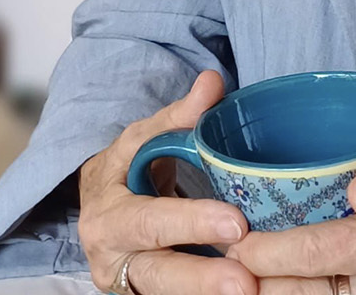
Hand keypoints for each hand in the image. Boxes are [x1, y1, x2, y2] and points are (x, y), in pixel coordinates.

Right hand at [77, 70, 254, 294]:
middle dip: (202, 278)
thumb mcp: (142, 140)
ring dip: (208, 293)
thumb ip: (177, 116)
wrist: (102, 212)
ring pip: (168, 294)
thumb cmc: (127, 172)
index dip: (190, 222)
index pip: (149, 221)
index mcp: (108, 217)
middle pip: (158, 271)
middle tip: (246, 280)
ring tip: (252, 291)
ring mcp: (131, 284)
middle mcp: (113, 258)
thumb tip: (212, 82)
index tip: (236, 223)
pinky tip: (253, 291)